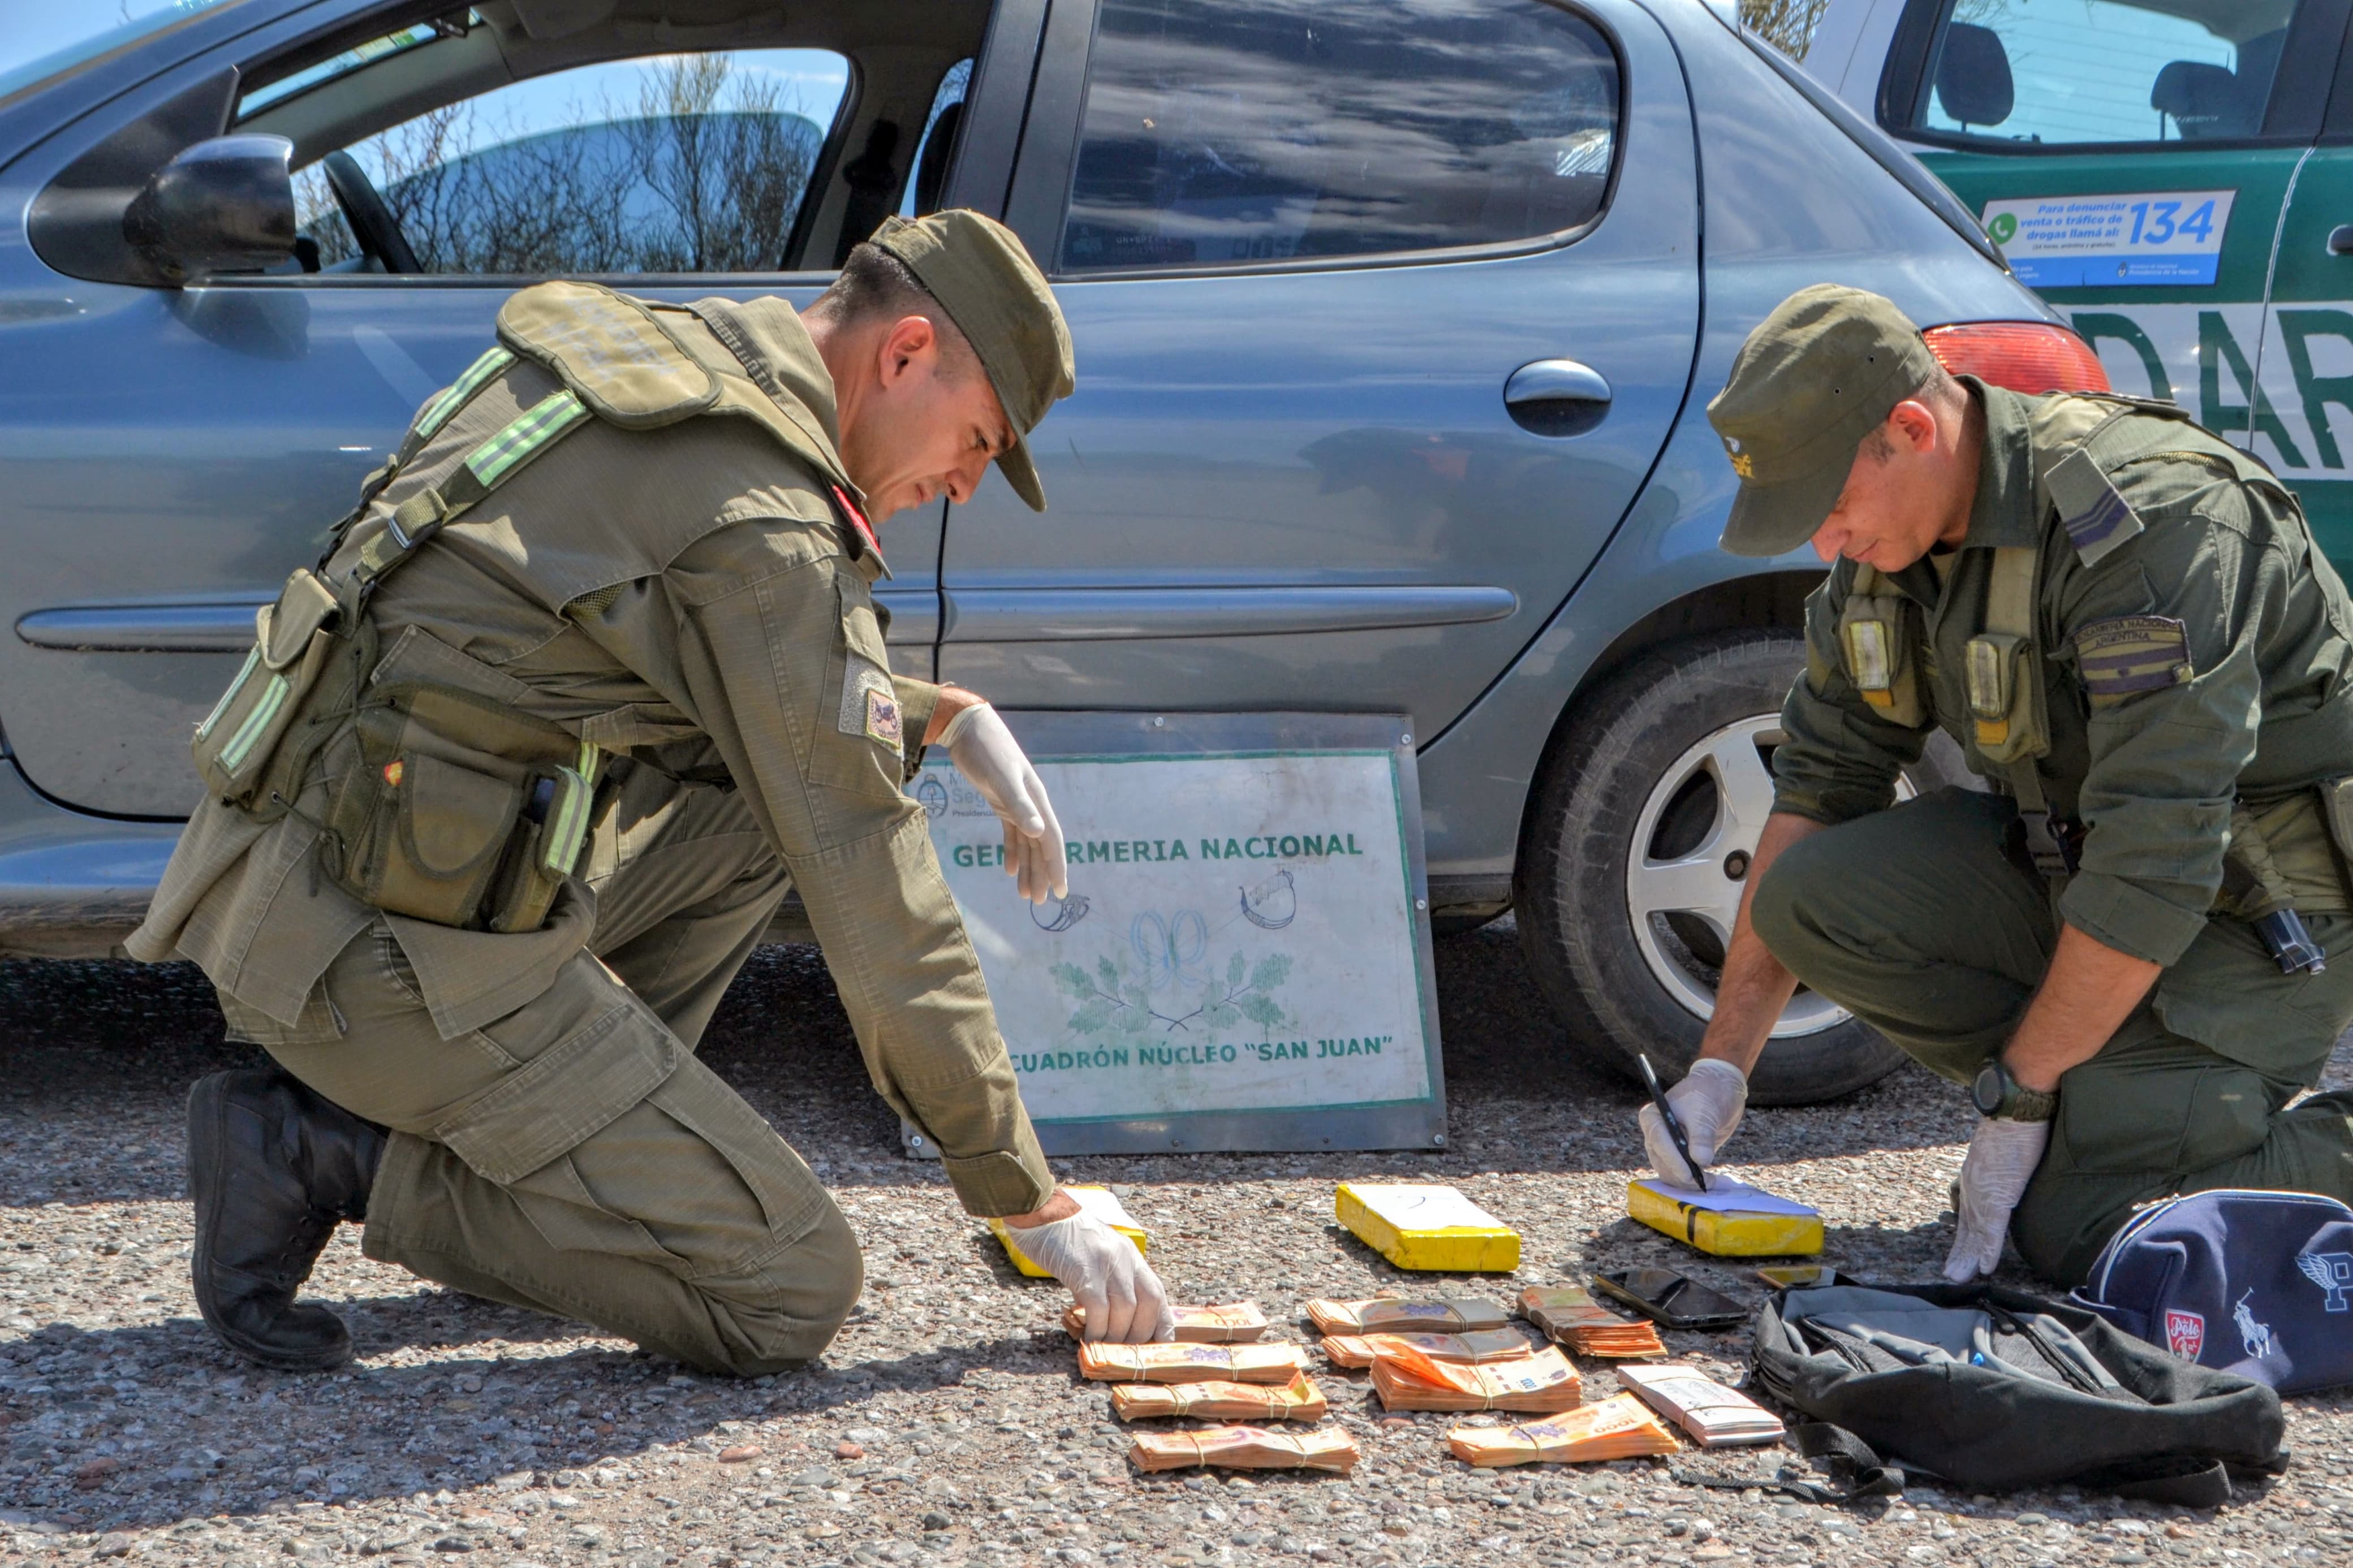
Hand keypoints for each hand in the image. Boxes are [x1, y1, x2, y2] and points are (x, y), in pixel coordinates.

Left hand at [940, 702, 1066, 903]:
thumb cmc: (987, 751)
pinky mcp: (1001, 801)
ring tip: (1025, 894)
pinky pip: (1012, 833)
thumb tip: (1038, 832)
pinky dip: (1013, 852)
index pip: (1051, 840)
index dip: (1057, 866)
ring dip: (1028, 868)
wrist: (969, 727)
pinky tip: (1009, 870)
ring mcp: (1017, 804)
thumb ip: (1019, 806)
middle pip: (1041, 846)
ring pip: (1027, 843)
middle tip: (1040, 902)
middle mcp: (1031, 805)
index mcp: (1037, 800)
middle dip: (1042, 874)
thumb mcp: (1002, 779)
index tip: (1060, 891)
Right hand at [1003, 1200, 1171, 1342]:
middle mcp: (1125, 1259)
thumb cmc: (1064, 1237)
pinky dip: (1097, 1329)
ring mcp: (1106, 1263)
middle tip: (1123, 1353)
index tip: (1156, 1348)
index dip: (1161, 1324)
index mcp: (1131, 1256)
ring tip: (1104, 1348)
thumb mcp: (1099, 1255)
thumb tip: (1112, 1318)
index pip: (1157, 1294)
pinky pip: (1099, 1308)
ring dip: (1116, 1336)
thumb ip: (1110, 1280)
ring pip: (1125, 1311)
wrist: (1040, 1210)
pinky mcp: (1084, 1270)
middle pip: (1147, 1305)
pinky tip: (1088, 1338)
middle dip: (1139, 1335)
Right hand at [1638, 1058, 1747, 1187]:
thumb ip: (1702, 1137)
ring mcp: (1665, 1146)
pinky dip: (1693, 1180)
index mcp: (1653, 1117)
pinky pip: (1680, 1173)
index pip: (1659, 1143)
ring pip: (1669, 1172)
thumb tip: (1701, 1160)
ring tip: (1711, 1181)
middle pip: (1661, 1162)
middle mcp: (1655, 1134)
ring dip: (1688, 1181)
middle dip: (1681, 1175)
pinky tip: (1709, 1180)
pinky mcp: (1678, 1155)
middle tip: (1704, 1182)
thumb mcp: (1705, 1113)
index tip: (1689, 1174)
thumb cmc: (1709, 1094)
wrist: (1719, 1089)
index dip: (1673, 1160)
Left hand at [1943, 1115, 2050, 1281]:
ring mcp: (1985, 1194)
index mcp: (1974, 1180)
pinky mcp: (2000, 1195)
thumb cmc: (2013, 1128)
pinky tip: (1986, 1267)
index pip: (1967, 1217)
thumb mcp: (1997, 1153)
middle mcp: (1974, 1189)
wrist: (2014, 1111)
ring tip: (1960, 1279)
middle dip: (1961, 1255)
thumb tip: (2002, 1178)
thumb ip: (1995, 1171)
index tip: (1960, 1256)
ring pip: (1975, 1235)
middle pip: (1966, 1230)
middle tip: (1952, 1277)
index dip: (1964, 1239)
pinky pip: (1993, 1229)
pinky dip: (1989, 1249)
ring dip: (1970, 1260)